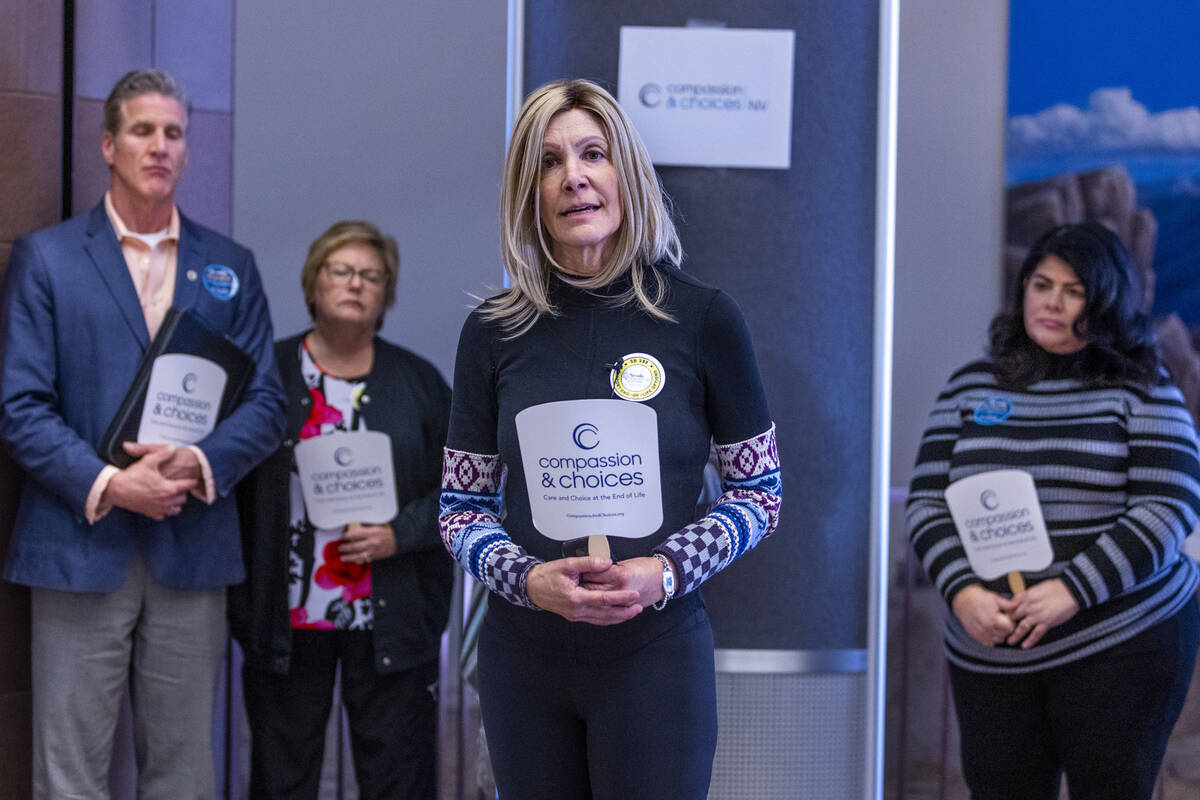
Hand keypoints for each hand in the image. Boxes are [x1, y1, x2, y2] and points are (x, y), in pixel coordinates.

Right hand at [104, 445, 196, 519]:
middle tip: (179, 484)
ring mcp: (158, 509)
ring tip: (171, 494)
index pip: (188, 485)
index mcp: (169, 489)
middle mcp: (166, 501)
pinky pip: (163, 515)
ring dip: (175, 502)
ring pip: (176, 509)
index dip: (192, 481)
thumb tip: (173, 447)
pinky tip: (161, 502)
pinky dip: (164, 510)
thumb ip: (163, 453)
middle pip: (183, 498)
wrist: (116, 490)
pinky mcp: (150, 513)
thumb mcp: (149, 460)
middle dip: (183, 492)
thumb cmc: (132, 475)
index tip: (193, 478)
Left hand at [338, 523, 396, 564]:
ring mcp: (373, 551)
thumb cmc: (389, 530)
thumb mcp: (380, 522)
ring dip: (349, 557)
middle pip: (355, 546)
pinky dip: (357, 561)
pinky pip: (364, 560)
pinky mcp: (375, 556)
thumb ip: (368, 522)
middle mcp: (372, 542)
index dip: (347, 536)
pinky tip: (352, 560)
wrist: (400, 539)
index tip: (342, 536)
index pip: (356, 534)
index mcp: (372, 532)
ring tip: (342, 557)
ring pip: (358, 555)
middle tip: (340, 548)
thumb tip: (357, 521)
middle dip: (345, 548)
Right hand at [526, 557, 642, 624]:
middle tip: (638, 607)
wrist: (532, 587)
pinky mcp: (575, 616)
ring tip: (632, 612)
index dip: (621, 598)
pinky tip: (616, 615)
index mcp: (576, 597)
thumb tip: (607, 562)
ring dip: (618, 618)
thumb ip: (589, 563)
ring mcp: (576, 615)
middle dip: (624, 612)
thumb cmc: (548, 575)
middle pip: (606, 614)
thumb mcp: (567, 564)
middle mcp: (577, 610)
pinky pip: (595, 620)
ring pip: (601, 620)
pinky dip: (607, 619)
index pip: (604, 599)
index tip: (634, 595)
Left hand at [581, 556, 669, 608]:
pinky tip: (594, 608)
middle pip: (594, 591)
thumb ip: (608, 567)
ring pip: (600, 604)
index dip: (583, 573)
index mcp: (620, 575)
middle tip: (575, 584)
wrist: (664, 578)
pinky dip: (600, 611)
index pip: (594, 575)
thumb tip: (594, 568)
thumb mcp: (626, 562)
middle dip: (584, 587)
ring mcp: (623, 602)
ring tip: (582, 596)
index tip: (577, 572)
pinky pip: (610, 614)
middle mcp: (621, 590)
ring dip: (590, 601)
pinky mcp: (625, 609)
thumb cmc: (647, 568)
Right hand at [951, 584, 1016, 646]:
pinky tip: (989, 629)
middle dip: (1005, 629)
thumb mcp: (995, 598)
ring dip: (998, 634)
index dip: (1011, 623)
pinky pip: (988, 643)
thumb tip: (1018, 605)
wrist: (962, 600)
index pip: (1009, 629)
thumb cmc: (979, 597)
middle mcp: (986, 628)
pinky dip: (991, 638)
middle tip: (1001, 620)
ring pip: (997, 640)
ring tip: (995, 624)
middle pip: (1004, 635)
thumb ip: (1008, 605)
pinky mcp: (975, 635)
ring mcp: (980, 633)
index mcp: (993, 619)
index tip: (1007, 617)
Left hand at [1007, 578, 1078, 647]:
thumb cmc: (1057, 588)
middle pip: (1013, 616)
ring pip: (1022, 627)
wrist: (1071, 591)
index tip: (1001, 616)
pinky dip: (1030, 640)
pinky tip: (1025, 645)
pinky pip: (1036, 634)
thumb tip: (1019, 599)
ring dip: (1015, 635)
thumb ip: (1027, 595)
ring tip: (1009, 641)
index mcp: (1026, 596)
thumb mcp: (1037, 587)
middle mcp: (1029, 606)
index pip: (1010, 605)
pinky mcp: (1047, 622)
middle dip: (1006, 624)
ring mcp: (1037, 615)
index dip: (1005, 611)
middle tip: (1001, 631)